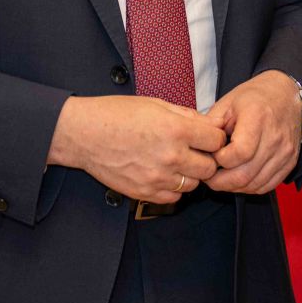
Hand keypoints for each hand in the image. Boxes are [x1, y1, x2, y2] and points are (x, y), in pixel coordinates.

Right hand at [49, 94, 224, 203]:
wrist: (83, 134)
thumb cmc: (117, 114)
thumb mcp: (156, 105)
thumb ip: (187, 116)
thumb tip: (211, 124)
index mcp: (176, 130)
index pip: (218, 141)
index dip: (215, 138)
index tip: (208, 137)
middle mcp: (170, 156)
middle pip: (210, 167)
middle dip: (207, 158)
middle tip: (195, 151)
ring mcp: (158, 177)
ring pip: (193, 184)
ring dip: (190, 174)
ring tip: (176, 162)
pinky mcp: (144, 193)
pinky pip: (173, 197)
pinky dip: (173, 188)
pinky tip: (164, 174)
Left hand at [207, 71, 301, 193]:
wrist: (287, 94)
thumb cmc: (254, 97)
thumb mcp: (227, 103)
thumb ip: (211, 127)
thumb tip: (197, 150)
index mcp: (258, 117)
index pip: (238, 153)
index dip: (219, 160)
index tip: (211, 155)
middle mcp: (275, 137)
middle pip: (245, 174)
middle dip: (220, 181)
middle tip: (208, 176)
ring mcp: (285, 151)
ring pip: (255, 184)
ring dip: (233, 187)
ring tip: (222, 178)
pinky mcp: (291, 161)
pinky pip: (267, 185)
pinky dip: (250, 187)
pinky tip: (239, 178)